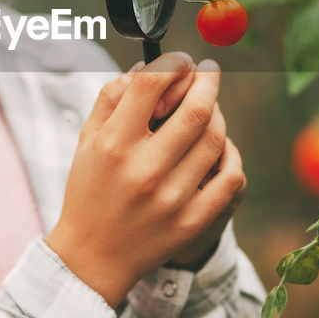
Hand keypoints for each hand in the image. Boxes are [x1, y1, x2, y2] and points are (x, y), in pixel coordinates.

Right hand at [45, 53, 244, 307]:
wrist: (93, 257)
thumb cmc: (90, 190)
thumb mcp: (87, 139)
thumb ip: (112, 97)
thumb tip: (149, 65)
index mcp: (114, 143)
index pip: (152, 83)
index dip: (174, 61)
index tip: (183, 59)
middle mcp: (144, 169)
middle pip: (196, 109)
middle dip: (208, 80)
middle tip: (209, 70)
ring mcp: (172, 198)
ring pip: (216, 139)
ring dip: (217, 115)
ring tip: (209, 108)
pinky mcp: (193, 221)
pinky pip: (231, 177)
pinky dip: (231, 154)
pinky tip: (221, 147)